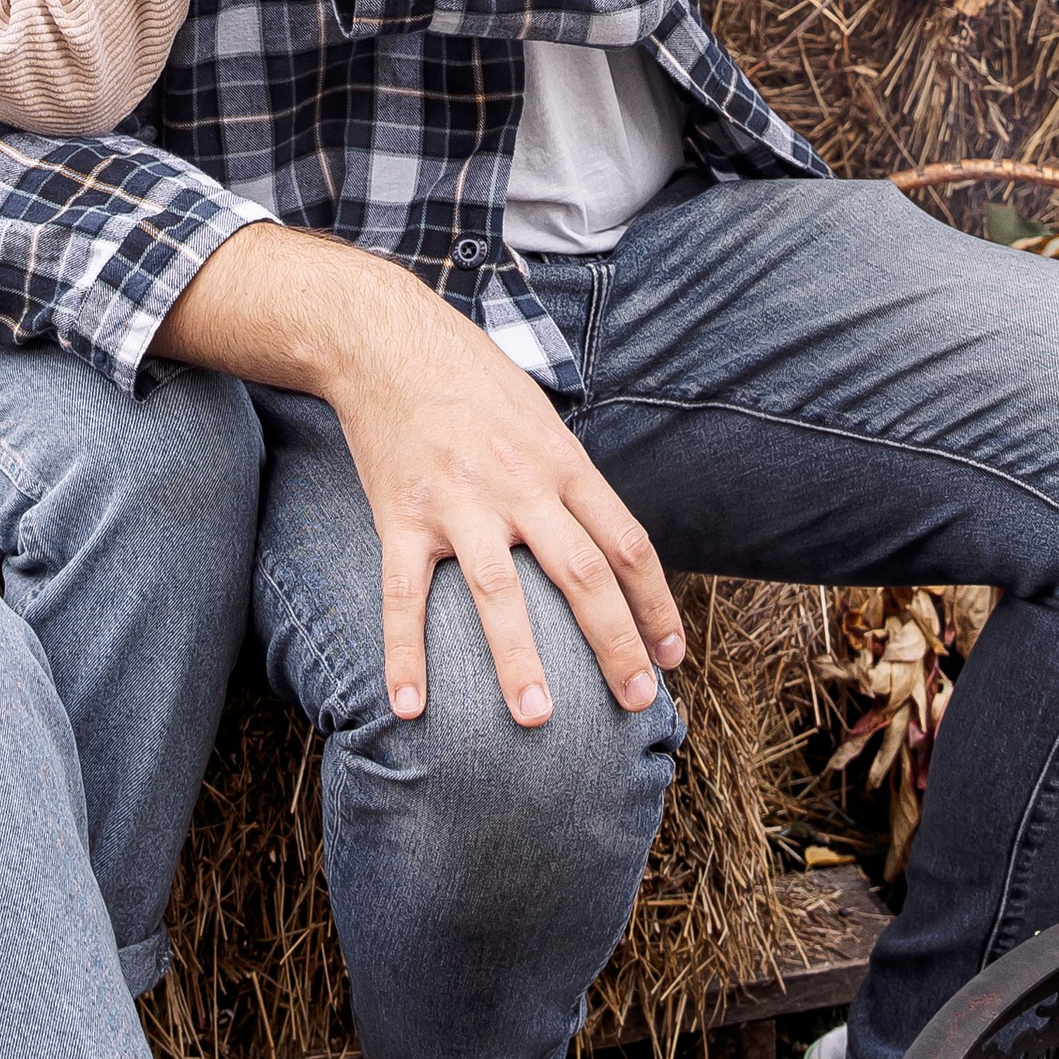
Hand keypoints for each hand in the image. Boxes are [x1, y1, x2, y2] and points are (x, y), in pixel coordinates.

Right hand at [158, 231, 684, 724]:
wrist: (385, 337)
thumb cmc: (470, 376)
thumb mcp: (539, 413)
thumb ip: (569, 475)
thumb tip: (606, 541)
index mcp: (560, 459)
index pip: (626, 542)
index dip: (655, 605)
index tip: (672, 656)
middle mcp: (518, 483)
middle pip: (580, 573)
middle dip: (614, 643)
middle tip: (637, 703)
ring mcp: (458, 500)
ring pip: (498, 591)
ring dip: (520, 660)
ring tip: (540, 720)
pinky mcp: (400, 513)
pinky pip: (403, 594)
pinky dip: (405, 653)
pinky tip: (409, 707)